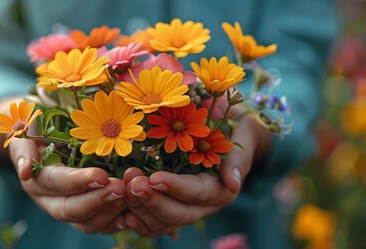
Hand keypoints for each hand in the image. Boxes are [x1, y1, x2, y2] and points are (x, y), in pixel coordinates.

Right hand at [9, 138, 126, 233]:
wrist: (42, 137)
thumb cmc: (38, 128)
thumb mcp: (25, 130)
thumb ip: (24, 148)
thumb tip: (24, 172)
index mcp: (35, 178)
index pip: (56, 184)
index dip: (78, 182)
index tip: (102, 175)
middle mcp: (49, 200)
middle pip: (70, 210)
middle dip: (97, 200)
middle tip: (120, 187)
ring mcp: (67, 209)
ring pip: (86, 223)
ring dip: (108, 212)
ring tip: (128, 195)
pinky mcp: (85, 215)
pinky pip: (99, 227)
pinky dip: (115, 223)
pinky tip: (131, 213)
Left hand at [123, 116, 269, 236]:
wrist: (227, 134)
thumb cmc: (233, 127)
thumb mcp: (243, 133)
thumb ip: (237, 156)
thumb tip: (232, 183)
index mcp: (221, 188)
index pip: (198, 193)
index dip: (176, 188)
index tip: (155, 178)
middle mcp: (204, 206)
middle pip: (178, 214)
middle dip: (153, 200)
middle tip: (132, 182)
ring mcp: (185, 210)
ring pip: (162, 222)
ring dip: (140, 208)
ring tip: (123, 187)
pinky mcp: (169, 210)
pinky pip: (152, 224)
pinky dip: (137, 221)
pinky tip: (122, 215)